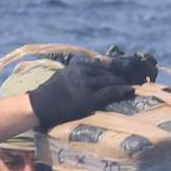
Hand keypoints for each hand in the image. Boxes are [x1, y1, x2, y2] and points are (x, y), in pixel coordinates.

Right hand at [26, 57, 143, 129]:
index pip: (101, 66)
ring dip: (123, 83)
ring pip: (111, 80)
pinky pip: (110, 92)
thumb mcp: (61, 76)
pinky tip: (131, 91)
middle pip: (108, 72)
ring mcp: (86, 85)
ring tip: (131, 87)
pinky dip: (122, 90)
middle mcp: (83, 73)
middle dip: (120, 76)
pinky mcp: (88, 98)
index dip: (113, 70)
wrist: (39, 105)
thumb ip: (74, 74)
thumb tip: (85, 75)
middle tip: (131, 81)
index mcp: (77, 67)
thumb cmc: (48, 94)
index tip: (122, 72)